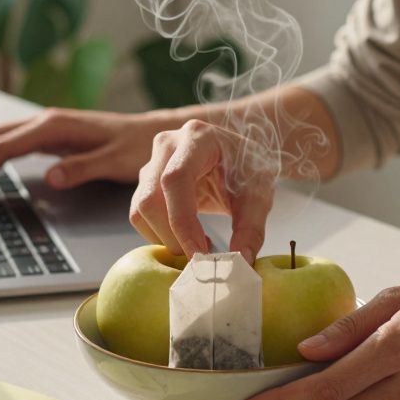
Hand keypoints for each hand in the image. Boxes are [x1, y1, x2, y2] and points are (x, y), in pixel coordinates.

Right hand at [0, 108, 170, 203]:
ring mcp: (43, 127)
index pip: (3, 147)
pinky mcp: (47, 137)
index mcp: (54, 126)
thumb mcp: (114, 162)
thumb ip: (82, 169)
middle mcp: (43, 121)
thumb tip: (51, 178)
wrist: (151, 133)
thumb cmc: (136, 149)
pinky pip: (7, 144)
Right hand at [131, 119, 275, 261]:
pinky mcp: (147, 180)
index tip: (200, 253)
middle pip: (150, 198)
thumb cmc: (249, 168)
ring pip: (140, 209)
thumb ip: (251, 228)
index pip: (176, 180)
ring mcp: (152, 161)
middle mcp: (168, 145)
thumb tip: (241, 261)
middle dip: (172, 236)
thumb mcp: (259, 196)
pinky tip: (186, 235)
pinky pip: (140, 214)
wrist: (240, 155)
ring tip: (198, 243)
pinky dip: (160, 233)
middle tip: (201, 254)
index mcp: (198, 138)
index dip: (183, 221)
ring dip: (164, 237)